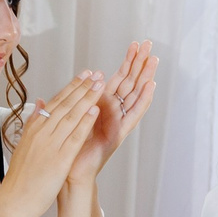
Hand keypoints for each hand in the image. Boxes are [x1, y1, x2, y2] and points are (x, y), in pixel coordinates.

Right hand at [0, 72, 104, 216]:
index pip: (55, 102)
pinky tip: (94, 110)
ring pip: (71, 116)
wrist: (15, 199)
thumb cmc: (20, 176)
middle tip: (96, 74)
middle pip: (65, 105)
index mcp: (33, 129)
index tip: (84, 76)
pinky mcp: (59, 159)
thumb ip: (33, 122)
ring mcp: (50, 145)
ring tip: (100, 85)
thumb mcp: (24, 144)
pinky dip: (85, 122)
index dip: (71, 87)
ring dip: (87, 99)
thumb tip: (38, 103)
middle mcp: (41, 133)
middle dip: (82, 87)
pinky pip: (74, 137)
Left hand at [68, 41, 156, 188]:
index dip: (126, 62)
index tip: (134, 44)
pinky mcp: (120, 133)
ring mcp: (119, 122)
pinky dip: (143, 100)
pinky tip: (150, 86)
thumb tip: (63, 87)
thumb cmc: (69, 149)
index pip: (117, 78)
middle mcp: (113, 112)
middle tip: (149, 44)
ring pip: (135, 95)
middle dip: (139, 63)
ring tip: (154, 59)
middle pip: (130, 82)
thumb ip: (66, 103)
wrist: (69, 172)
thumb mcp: (65, 120)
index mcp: (101, 105)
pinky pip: (134, 114)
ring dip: (145, 77)